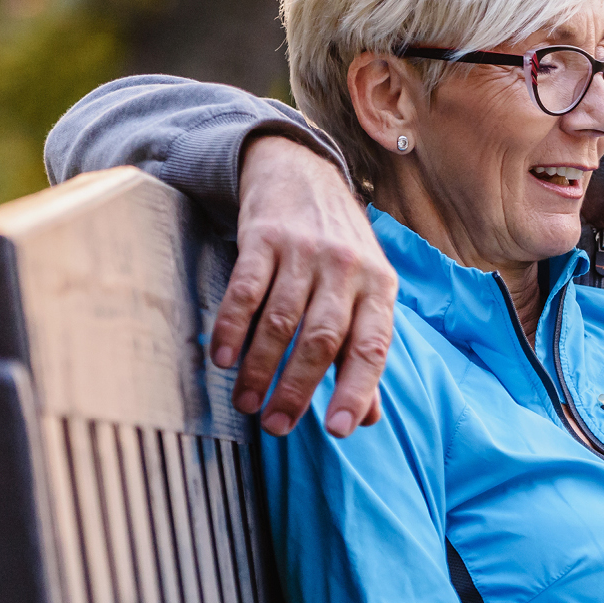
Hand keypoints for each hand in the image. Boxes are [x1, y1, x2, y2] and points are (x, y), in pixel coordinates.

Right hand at [221, 135, 396, 437]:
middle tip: (277, 425)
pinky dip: (233, 327)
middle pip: (323, 338)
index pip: (372, 346)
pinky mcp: (265, 237)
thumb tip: (366, 416)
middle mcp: (347, 269)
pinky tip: (223, 358)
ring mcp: (306, 251)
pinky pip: (247, 290)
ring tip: (246, 402)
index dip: (356, 389)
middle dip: (298, 388)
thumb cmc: (339, 248)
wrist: (303, 172)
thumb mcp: (366, 291)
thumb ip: (364, 352)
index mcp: (380, 287)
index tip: (338, 429)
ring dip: (261, 367)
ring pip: (282, 320)